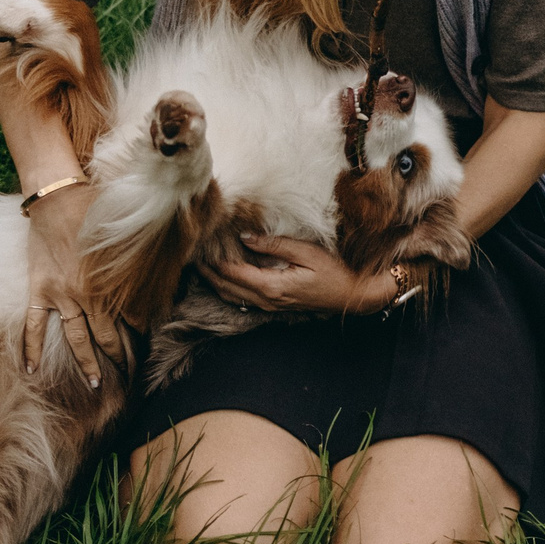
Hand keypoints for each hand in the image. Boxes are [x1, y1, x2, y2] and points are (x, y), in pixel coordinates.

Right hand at [21, 182, 126, 385]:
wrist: (57, 198)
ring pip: (76, 339)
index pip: (129, 318)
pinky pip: (32, 326)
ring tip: (95, 384)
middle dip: (118, 357)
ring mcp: (61, 296)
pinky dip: (31, 349)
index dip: (139, 333)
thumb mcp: (125, 233)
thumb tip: (164, 263)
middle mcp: (87, 296)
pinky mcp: (39, 290)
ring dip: (86, 363)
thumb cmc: (94, 210)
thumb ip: (140, 255)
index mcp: (111, 283)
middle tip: (127, 376)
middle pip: (105, 337)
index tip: (146, 347)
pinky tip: (31, 370)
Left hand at [206, 232, 396, 316]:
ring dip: (215, 281)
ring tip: (200, 265)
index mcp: (271, 286)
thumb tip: (245, 237)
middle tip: (190, 254)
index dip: (213, 259)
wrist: (354, 296)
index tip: (199, 244)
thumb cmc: (336, 271)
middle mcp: (267, 300)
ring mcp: (270, 306)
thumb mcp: (307, 252)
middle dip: (207, 272)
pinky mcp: (275, 305)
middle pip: (226, 287)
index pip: (232, 272)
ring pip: (232, 296)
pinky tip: (224, 278)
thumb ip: (274, 245)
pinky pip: (244, 299)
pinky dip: (229, 288)